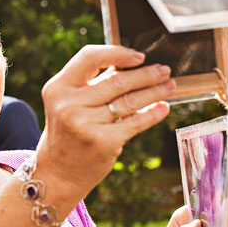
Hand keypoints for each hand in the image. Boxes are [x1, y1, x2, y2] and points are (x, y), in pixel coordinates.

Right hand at [35, 45, 174, 202]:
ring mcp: (86, 124)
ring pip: (129, 101)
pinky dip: (152, 113)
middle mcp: (69, 105)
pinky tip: (163, 107)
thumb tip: (130, 63)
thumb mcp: (68, 103)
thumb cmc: (67, 132)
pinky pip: (135, 122)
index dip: (117, 53)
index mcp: (58, 88)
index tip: (139, 56)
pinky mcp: (104, 142)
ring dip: (154, 92)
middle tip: (164, 70)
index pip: (89, 57)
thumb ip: (93, 83)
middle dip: (146, 74)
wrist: (58, 173)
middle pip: (117, 80)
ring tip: (169, 86)